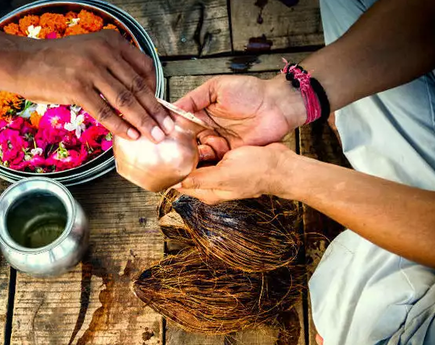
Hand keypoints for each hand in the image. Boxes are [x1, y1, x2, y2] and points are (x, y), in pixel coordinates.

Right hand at [17, 31, 173, 141]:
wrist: (23, 62)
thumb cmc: (57, 62)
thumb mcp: (89, 53)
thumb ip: (112, 67)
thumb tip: (136, 95)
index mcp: (111, 41)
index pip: (144, 68)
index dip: (156, 92)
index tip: (162, 109)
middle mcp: (103, 52)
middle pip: (138, 86)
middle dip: (155, 111)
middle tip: (167, 128)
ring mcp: (90, 69)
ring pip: (125, 100)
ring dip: (142, 121)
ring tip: (153, 136)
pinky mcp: (76, 87)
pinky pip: (104, 111)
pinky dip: (119, 125)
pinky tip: (129, 135)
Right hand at [174, 75, 306, 155]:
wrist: (278, 106)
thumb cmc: (251, 92)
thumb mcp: (217, 87)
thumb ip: (194, 98)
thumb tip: (173, 108)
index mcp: (202, 113)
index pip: (180, 124)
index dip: (169, 130)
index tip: (156, 135)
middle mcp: (207, 130)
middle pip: (185, 142)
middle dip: (175, 149)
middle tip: (163, 154)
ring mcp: (218, 143)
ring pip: (196, 154)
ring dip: (188, 158)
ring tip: (177, 163)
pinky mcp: (229, 155)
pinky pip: (213, 163)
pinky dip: (204, 167)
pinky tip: (194, 168)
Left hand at [174, 143, 292, 203]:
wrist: (281, 165)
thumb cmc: (257, 172)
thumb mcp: (224, 175)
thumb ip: (200, 179)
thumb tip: (176, 183)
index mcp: (208, 192)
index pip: (181, 185)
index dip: (175, 171)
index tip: (173, 156)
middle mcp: (213, 185)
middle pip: (190, 170)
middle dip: (190, 158)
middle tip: (197, 147)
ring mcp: (221, 173)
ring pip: (201, 159)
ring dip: (203, 150)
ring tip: (212, 144)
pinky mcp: (228, 162)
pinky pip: (214, 152)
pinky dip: (214, 146)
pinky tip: (219, 142)